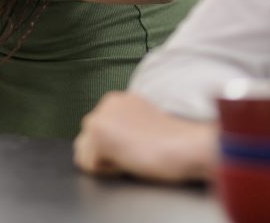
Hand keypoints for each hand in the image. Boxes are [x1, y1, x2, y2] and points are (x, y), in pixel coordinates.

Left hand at [73, 92, 217, 182]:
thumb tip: (112, 138)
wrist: (186, 145)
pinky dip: (105, 170)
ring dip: (104, 160)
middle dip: (105, 152)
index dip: (115, 147)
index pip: (98, 131)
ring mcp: (100, 116)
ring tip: (130, 156)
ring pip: (84, 151)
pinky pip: (88, 165)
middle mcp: (105, 103)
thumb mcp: (143, 123)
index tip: (137, 145)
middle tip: (134, 152)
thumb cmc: (173, 142)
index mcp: (117, 100)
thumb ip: (123, 124)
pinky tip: (128, 160)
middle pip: (86, 139)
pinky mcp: (99, 134)